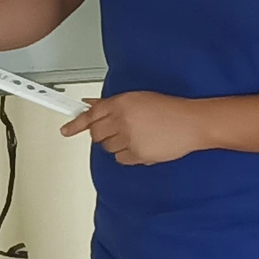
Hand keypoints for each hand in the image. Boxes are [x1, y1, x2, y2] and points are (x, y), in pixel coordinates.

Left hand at [63, 91, 207, 165]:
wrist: (192, 122)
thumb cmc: (170, 109)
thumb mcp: (138, 99)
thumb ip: (111, 104)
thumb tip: (89, 104)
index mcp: (121, 103)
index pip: (91, 114)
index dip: (76, 123)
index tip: (66, 130)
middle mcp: (122, 120)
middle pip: (97, 134)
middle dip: (102, 133)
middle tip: (117, 130)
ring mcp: (129, 138)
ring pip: (108, 147)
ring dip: (117, 143)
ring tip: (136, 135)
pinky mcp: (138, 154)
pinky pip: (121, 159)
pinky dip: (128, 155)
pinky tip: (141, 145)